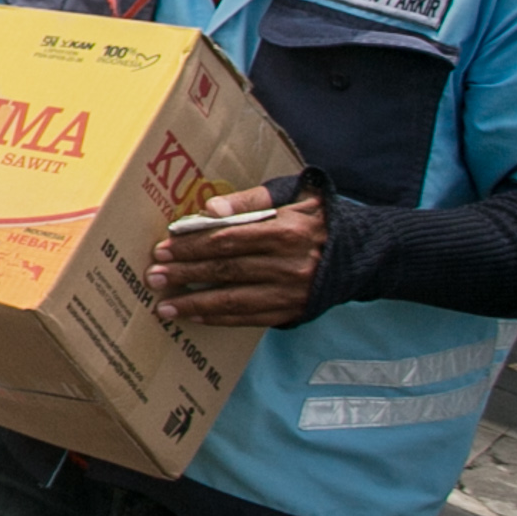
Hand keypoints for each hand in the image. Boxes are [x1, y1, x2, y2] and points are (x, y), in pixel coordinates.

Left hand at [143, 184, 331, 327]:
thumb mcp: (292, 196)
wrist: (362, 253)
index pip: (229, 240)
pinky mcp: (291, 311)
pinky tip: (194, 316)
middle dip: (186, 274)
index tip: (164, 248)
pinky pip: (249, 318)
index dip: (194, 246)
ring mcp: (290, 292)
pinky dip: (219, 318)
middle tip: (154, 276)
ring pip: (234, 300)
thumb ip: (250, 200)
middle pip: (226, 271)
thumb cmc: (317, 218)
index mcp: (285, 232)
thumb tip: (210, 209)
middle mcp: (288, 265)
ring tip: (164, 306)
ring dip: (195, 304)